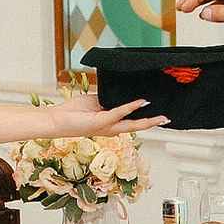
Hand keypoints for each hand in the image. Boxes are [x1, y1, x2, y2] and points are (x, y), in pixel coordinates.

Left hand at [38, 92, 168, 137]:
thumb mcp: (95, 103)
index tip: (158, 114)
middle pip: (136, 127)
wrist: (56, 120)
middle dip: (152, 123)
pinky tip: (140, 102)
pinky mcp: (100, 122)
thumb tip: (119, 95)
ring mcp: (106, 127)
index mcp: (109, 124)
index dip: (145, 119)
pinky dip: (130, 107)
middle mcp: (110, 128)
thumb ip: (108, 101)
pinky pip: (118, 113)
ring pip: (131, 125)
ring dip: (147, 120)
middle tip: (167, 119)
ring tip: (160, 116)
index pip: (131, 122)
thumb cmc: (72, 113)